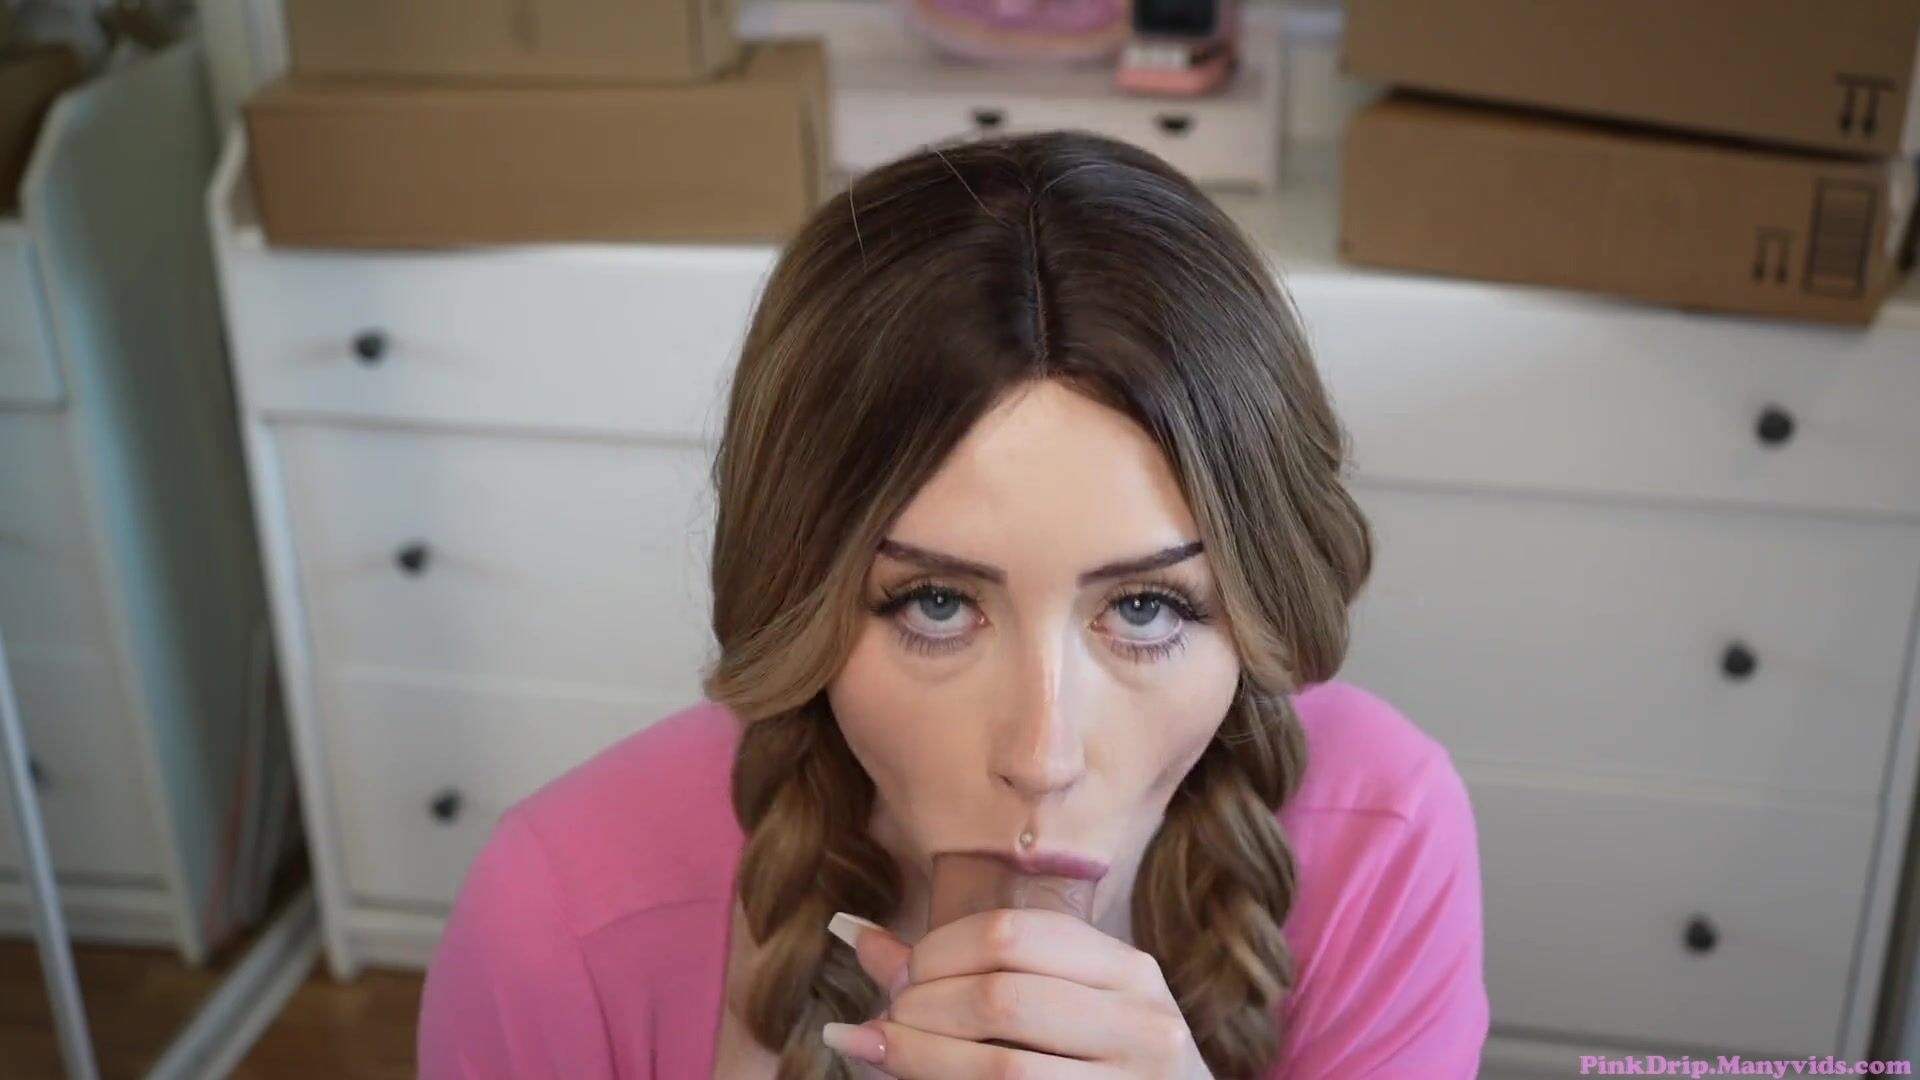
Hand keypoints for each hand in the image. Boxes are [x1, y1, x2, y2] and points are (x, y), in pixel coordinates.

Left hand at [824, 909, 1214, 1078]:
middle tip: (890, 1021)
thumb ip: (963, 972)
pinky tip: (909, 1078)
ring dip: (921, 1056)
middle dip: (923, 1007)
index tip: (902, 977)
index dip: (937, 952)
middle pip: (1000, 994)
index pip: (1012, 933)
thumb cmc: (1095, 1067)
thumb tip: (853, 934)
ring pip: (1001, 1066)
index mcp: (1128, 970)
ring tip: (888, 1050)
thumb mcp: (1054, 1008)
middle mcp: (1143, 1022)